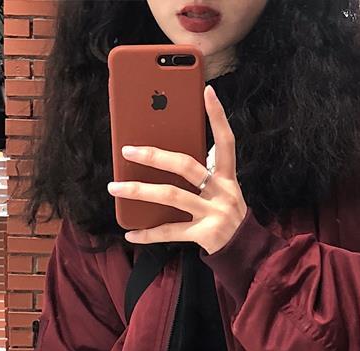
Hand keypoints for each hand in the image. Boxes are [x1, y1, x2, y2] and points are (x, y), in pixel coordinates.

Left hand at [107, 84, 247, 254]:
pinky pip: (171, 232)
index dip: (218, 116)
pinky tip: (130, 232)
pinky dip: (148, 234)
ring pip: (172, 196)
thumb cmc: (225, 215)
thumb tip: (168, 153)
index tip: (207, 91)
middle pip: (187, 166)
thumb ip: (204, 172)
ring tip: (115, 188)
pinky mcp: (205, 235)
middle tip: (127, 150)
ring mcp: (214, 214)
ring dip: (139, 192)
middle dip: (155, 156)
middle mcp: (223, 193)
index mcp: (228, 178)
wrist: (245, 251)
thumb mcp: (222, 190)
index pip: (226, 141)